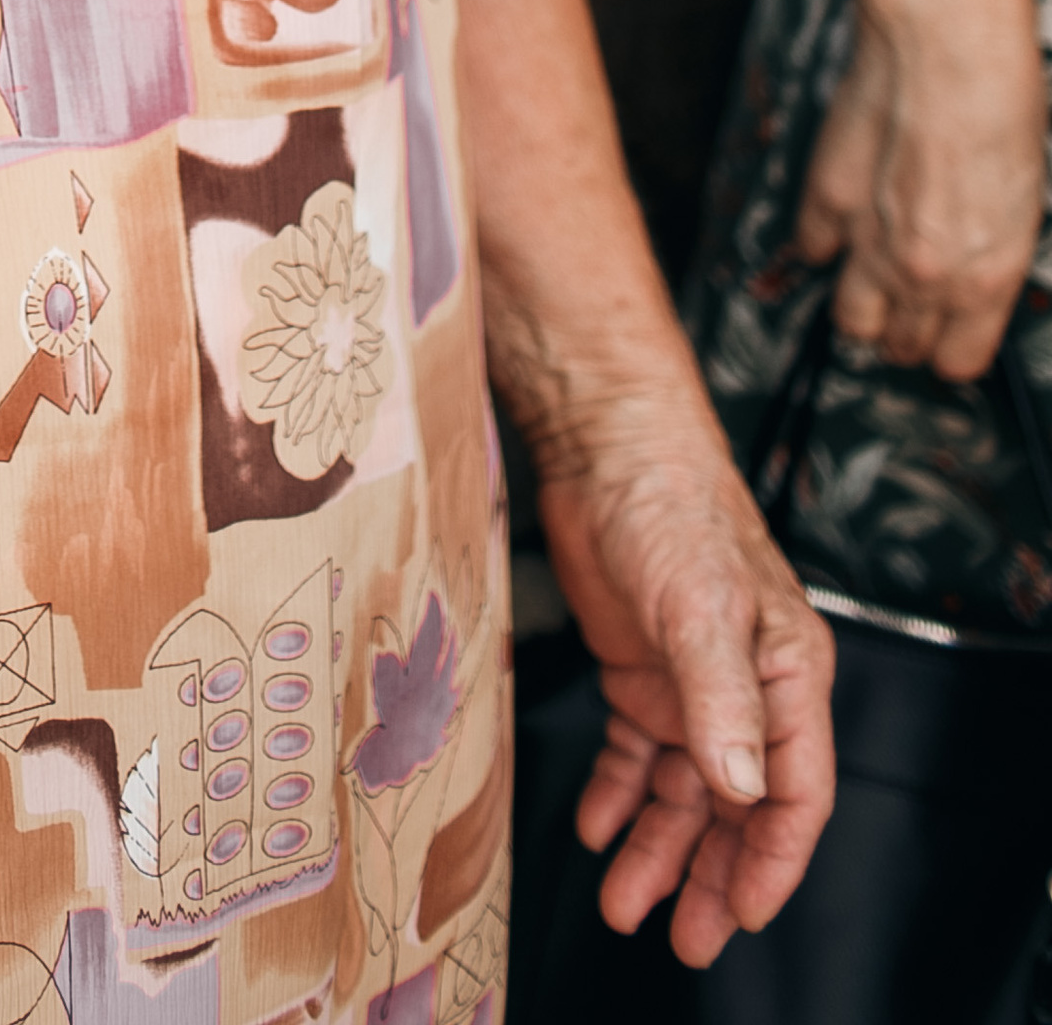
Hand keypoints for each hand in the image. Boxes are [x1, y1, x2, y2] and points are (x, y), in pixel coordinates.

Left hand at [539, 405, 835, 966]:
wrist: (605, 449)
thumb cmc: (672, 509)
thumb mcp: (702, 609)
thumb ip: (722, 703)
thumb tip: (742, 791)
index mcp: (786, 678)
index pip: (795, 794)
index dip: (773, 860)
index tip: (747, 915)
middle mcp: (743, 691)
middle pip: (739, 809)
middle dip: (714, 877)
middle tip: (688, 941)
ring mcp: (688, 684)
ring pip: (683, 792)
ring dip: (658, 848)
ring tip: (625, 904)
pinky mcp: (636, 669)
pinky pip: (634, 754)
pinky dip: (617, 794)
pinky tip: (594, 826)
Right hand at [796, 0, 1045, 378]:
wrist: (944, 41)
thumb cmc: (998, 99)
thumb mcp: (1024, 195)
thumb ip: (988, 249)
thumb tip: (971, 265)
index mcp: (987, 276)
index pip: (958, 360)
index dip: (952, 348)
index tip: (949, 335)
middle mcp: (926, 272)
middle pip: (900, 345)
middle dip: (906, 330)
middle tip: (910, 302)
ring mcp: (869, 240)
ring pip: (850, 319)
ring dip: (861, 305)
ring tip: (872, 277)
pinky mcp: (825, 200)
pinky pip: (811, 249)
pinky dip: (824, 242)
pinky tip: (843, 222)